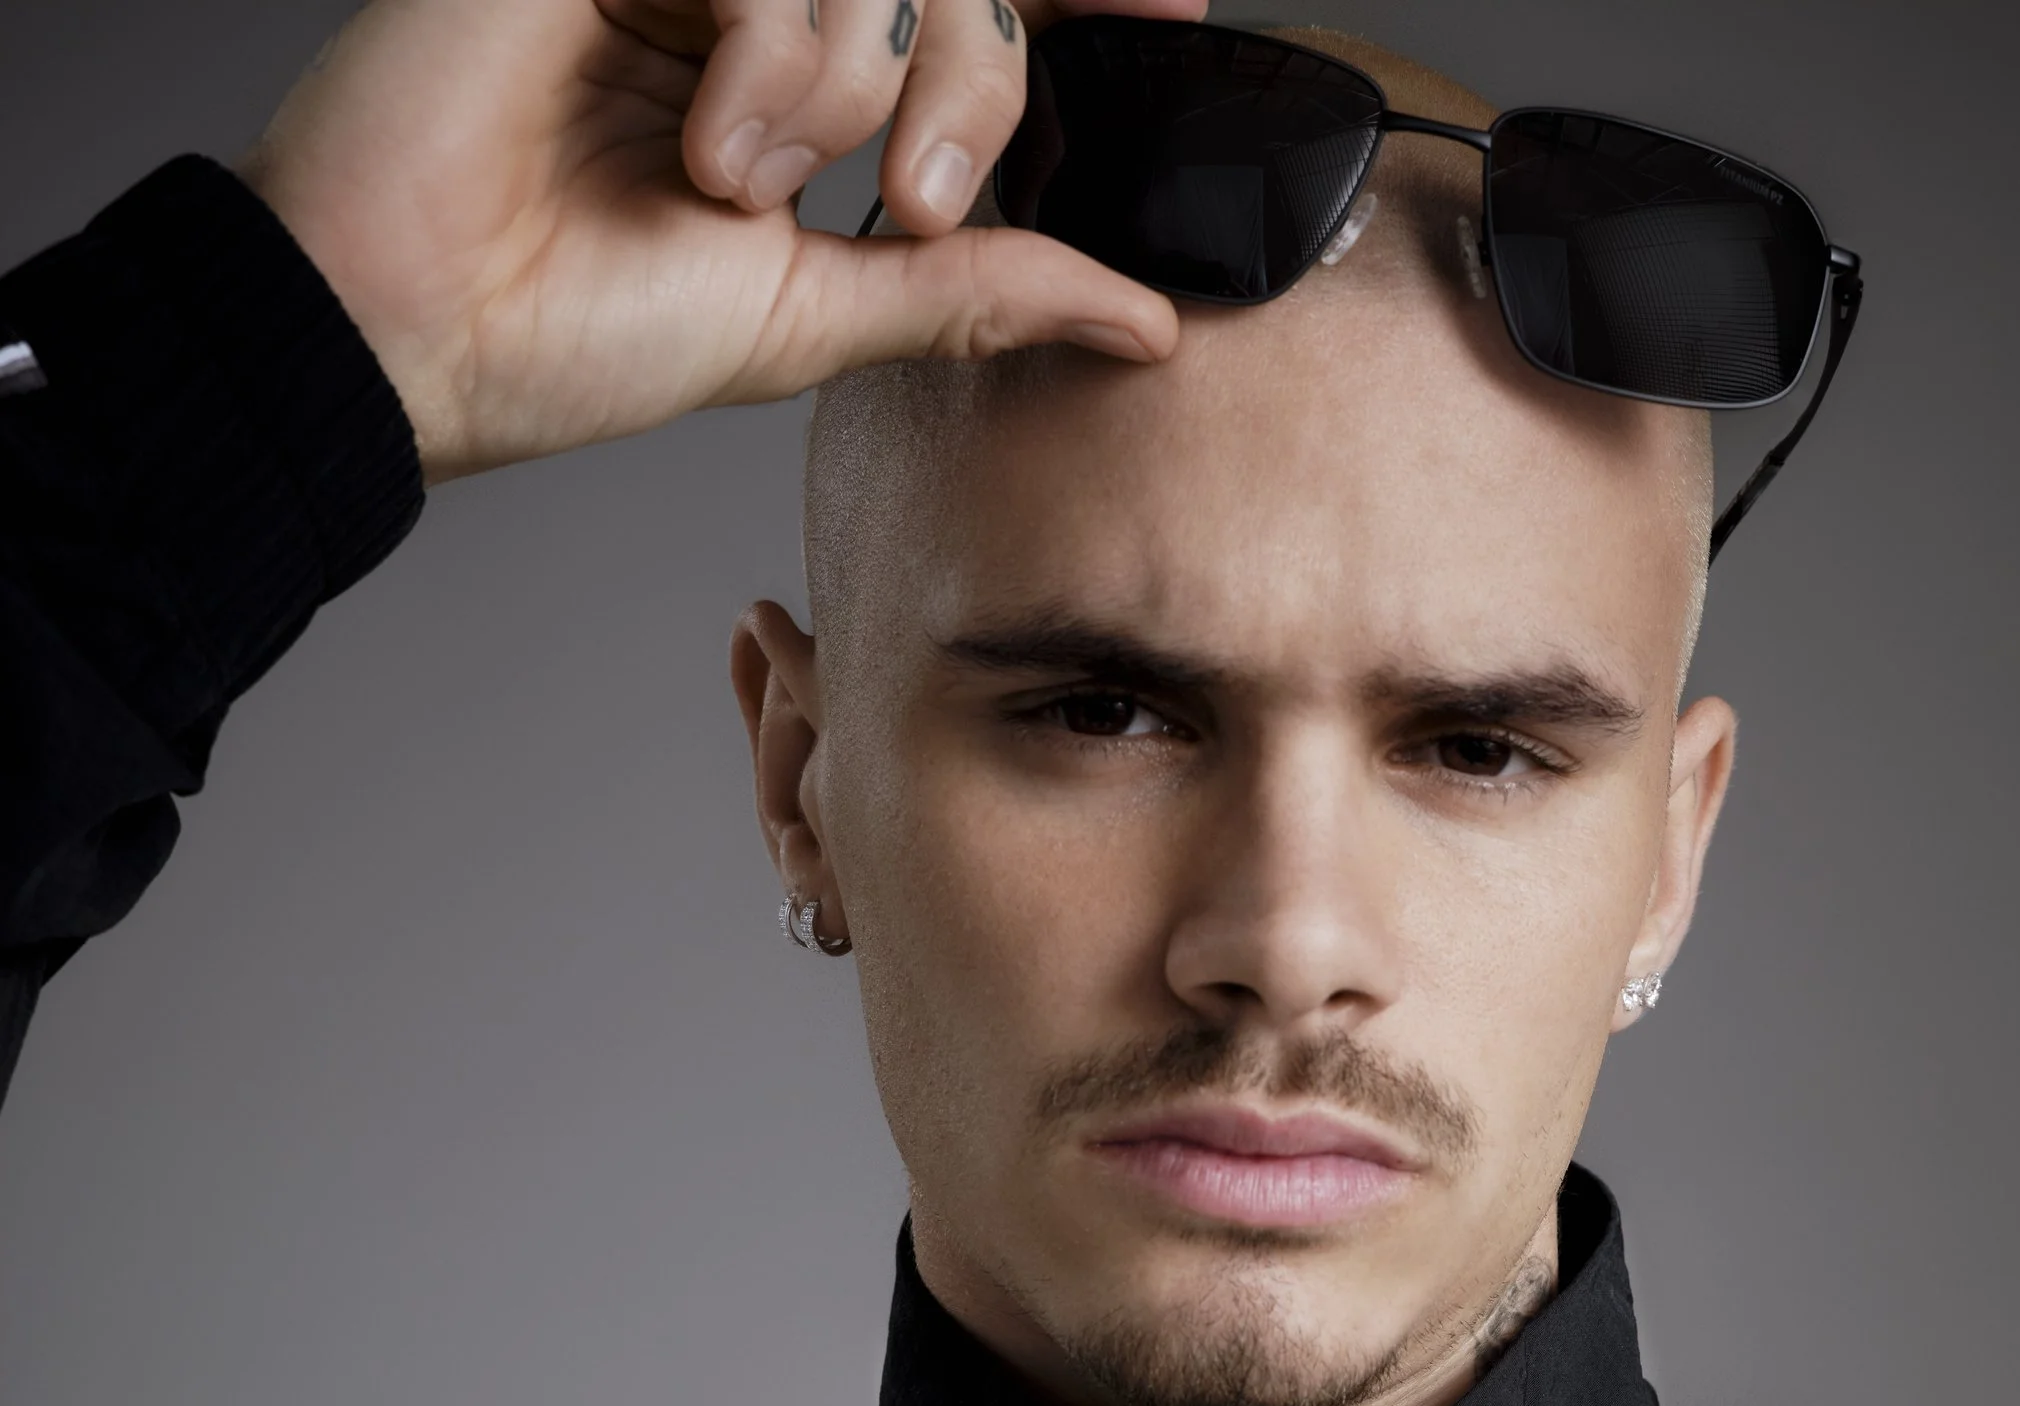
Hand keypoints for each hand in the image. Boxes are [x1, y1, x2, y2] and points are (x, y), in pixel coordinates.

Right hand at [240, 0, 1204, 482]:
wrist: (420, 333)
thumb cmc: (575, 329)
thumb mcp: (821, 317)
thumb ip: (978, 292)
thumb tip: (1145, 322)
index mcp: (802, 67)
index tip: (1172, 17)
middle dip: (976, 85)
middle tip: (914, 200)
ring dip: (843, 94)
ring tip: (738, 186)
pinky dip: (773, 58)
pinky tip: (701, 144)